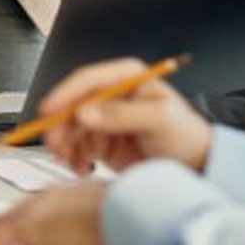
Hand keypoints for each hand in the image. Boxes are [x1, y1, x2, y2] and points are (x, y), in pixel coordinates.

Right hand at [41, 58, 213, 174]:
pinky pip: (76, 146)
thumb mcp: (159, 120)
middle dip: (61, 125)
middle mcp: (111, 95)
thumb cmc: (186, 136)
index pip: (88, 80)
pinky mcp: (100, 140)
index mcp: (126, 78)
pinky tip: (83, 167)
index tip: (48, 109)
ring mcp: (104, 118)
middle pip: (72, 104)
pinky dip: (74, 158)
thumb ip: (122, 115)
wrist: (195, 167)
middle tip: (55, 143)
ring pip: (70, 127)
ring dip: (66, 145)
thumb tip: (85, 113)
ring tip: (72, 161)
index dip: (65, 93)